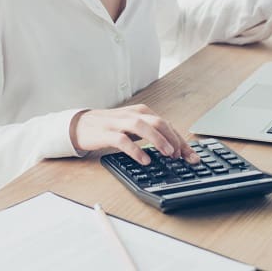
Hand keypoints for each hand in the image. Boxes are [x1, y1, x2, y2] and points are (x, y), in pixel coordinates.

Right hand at [70, 104, 199, 165]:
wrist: (80, 125)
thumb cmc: (109, 127)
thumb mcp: (132, 128)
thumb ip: (150, 134)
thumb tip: (173, 149)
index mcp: (141, 112)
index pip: (166, 124)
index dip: (180, 140)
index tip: (191, 157)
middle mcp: (132, 114)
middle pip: (158, 122)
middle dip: (173, 139)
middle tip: (181, 155)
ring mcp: (119, 123)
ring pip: (142, 126)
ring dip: (158, 140)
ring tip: (168, 153)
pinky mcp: (106, 133)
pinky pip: (123, 140)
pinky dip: (136, 150)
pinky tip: (144, 160)